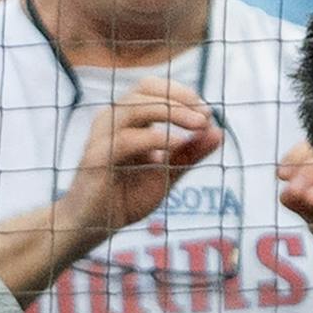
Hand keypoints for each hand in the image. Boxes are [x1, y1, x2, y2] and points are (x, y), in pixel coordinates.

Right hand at [56, 79, 221, 244]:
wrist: (93, 225)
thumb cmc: (126, 195)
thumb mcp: (168, 173)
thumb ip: (190, 154)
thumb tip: (219, 132)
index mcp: (127, 120)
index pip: (150, 87)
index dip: (179, 92)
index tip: (206, 111)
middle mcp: (111, 123)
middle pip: (143, 92)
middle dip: (179, 99)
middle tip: (205, 116)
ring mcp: (101, 139)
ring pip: (133, 109)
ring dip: (170, 111)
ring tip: (198, 124)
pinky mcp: (96, 160)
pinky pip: (125, 140)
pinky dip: (154, 137)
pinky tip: (177, 143)